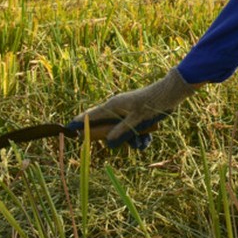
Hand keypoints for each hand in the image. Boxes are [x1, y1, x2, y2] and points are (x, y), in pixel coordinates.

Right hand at [66, 67, 197, 147]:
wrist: (170, 94)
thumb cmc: (151, 104)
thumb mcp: (136, 120)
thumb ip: (121, 132)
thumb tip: (108, 143)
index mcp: (112, 106)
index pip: (90, 116)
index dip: (79, 123)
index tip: (68, 130)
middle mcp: (116, 109)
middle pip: (106, 129)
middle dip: (116, 139)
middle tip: (127, 142)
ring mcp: (125, 113)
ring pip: (120, 133)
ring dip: (131, 140)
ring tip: (142, 141)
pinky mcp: (135, 117)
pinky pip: (131, 132)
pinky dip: (138, 137)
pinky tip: (147, 139)